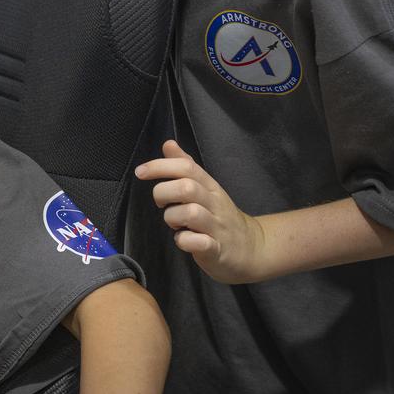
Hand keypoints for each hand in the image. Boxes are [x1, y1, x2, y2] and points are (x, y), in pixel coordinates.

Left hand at [135, 140, 266, 283]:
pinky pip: (199, 243)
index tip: (140, 172)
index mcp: (210, 186)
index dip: (160, 166)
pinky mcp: (216, 249)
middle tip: (161, 203)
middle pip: (186, 187)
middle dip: (163, 193)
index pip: (186, 167)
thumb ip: (186, 166)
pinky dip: (184, 241)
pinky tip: (183, 240)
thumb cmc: (220, 216)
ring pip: (190, 213)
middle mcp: (214, 203)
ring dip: (172, 217)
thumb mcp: (205, 187)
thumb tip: (168, 144)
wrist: (252, 248)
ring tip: (174, 224)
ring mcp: (217, 227)